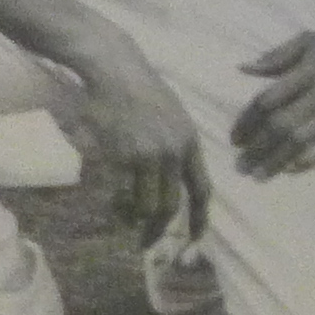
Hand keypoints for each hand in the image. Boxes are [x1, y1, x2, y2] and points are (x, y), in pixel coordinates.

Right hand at [75, 32, 212, 242]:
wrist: (117, 72)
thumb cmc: (146, 92)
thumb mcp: (176, 118)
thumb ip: (180, 147)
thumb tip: (178, 179)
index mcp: (191, 143)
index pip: (202, 189)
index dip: (201, 218)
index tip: (197, 238)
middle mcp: (173, 153)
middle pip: (171, 205)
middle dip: (159, 228)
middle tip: (147, 242)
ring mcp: (146, 156)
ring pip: (144, 205)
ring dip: (134, 217)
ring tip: (126, 219)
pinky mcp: (119, 157)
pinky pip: (120, 195)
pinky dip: (116, 207)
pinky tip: (112, 208)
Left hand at [232, 29, 314, 177]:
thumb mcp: (308, 43)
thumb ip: (276, 56)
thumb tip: (243, 69)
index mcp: (307, 72)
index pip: (268, 100)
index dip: (248, 122)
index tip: (235, 140)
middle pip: (281, 125)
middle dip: (257, 148)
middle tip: (240, 166)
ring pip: (301, 141)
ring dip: (276, 160)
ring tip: (258, 176)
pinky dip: (307, 161)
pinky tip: (289, 170)